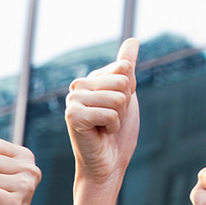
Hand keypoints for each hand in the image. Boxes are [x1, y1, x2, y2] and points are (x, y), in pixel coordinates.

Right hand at [65, 38, 139, 191]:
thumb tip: (133, 40)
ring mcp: (72, 100)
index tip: (117, 108)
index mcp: (90, 79)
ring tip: (105, 128)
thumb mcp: (127, 96)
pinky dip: (112, 127)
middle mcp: (78, 86)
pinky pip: (110, 113)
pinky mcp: (73, 116)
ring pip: (118, 98)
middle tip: (111, 121)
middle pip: (123, 82)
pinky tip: (100, 134)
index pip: (125, 69)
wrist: (109, 164)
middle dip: (125, 106)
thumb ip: (126, 68)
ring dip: (119, 118)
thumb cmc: (118, 134)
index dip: (129, 92)